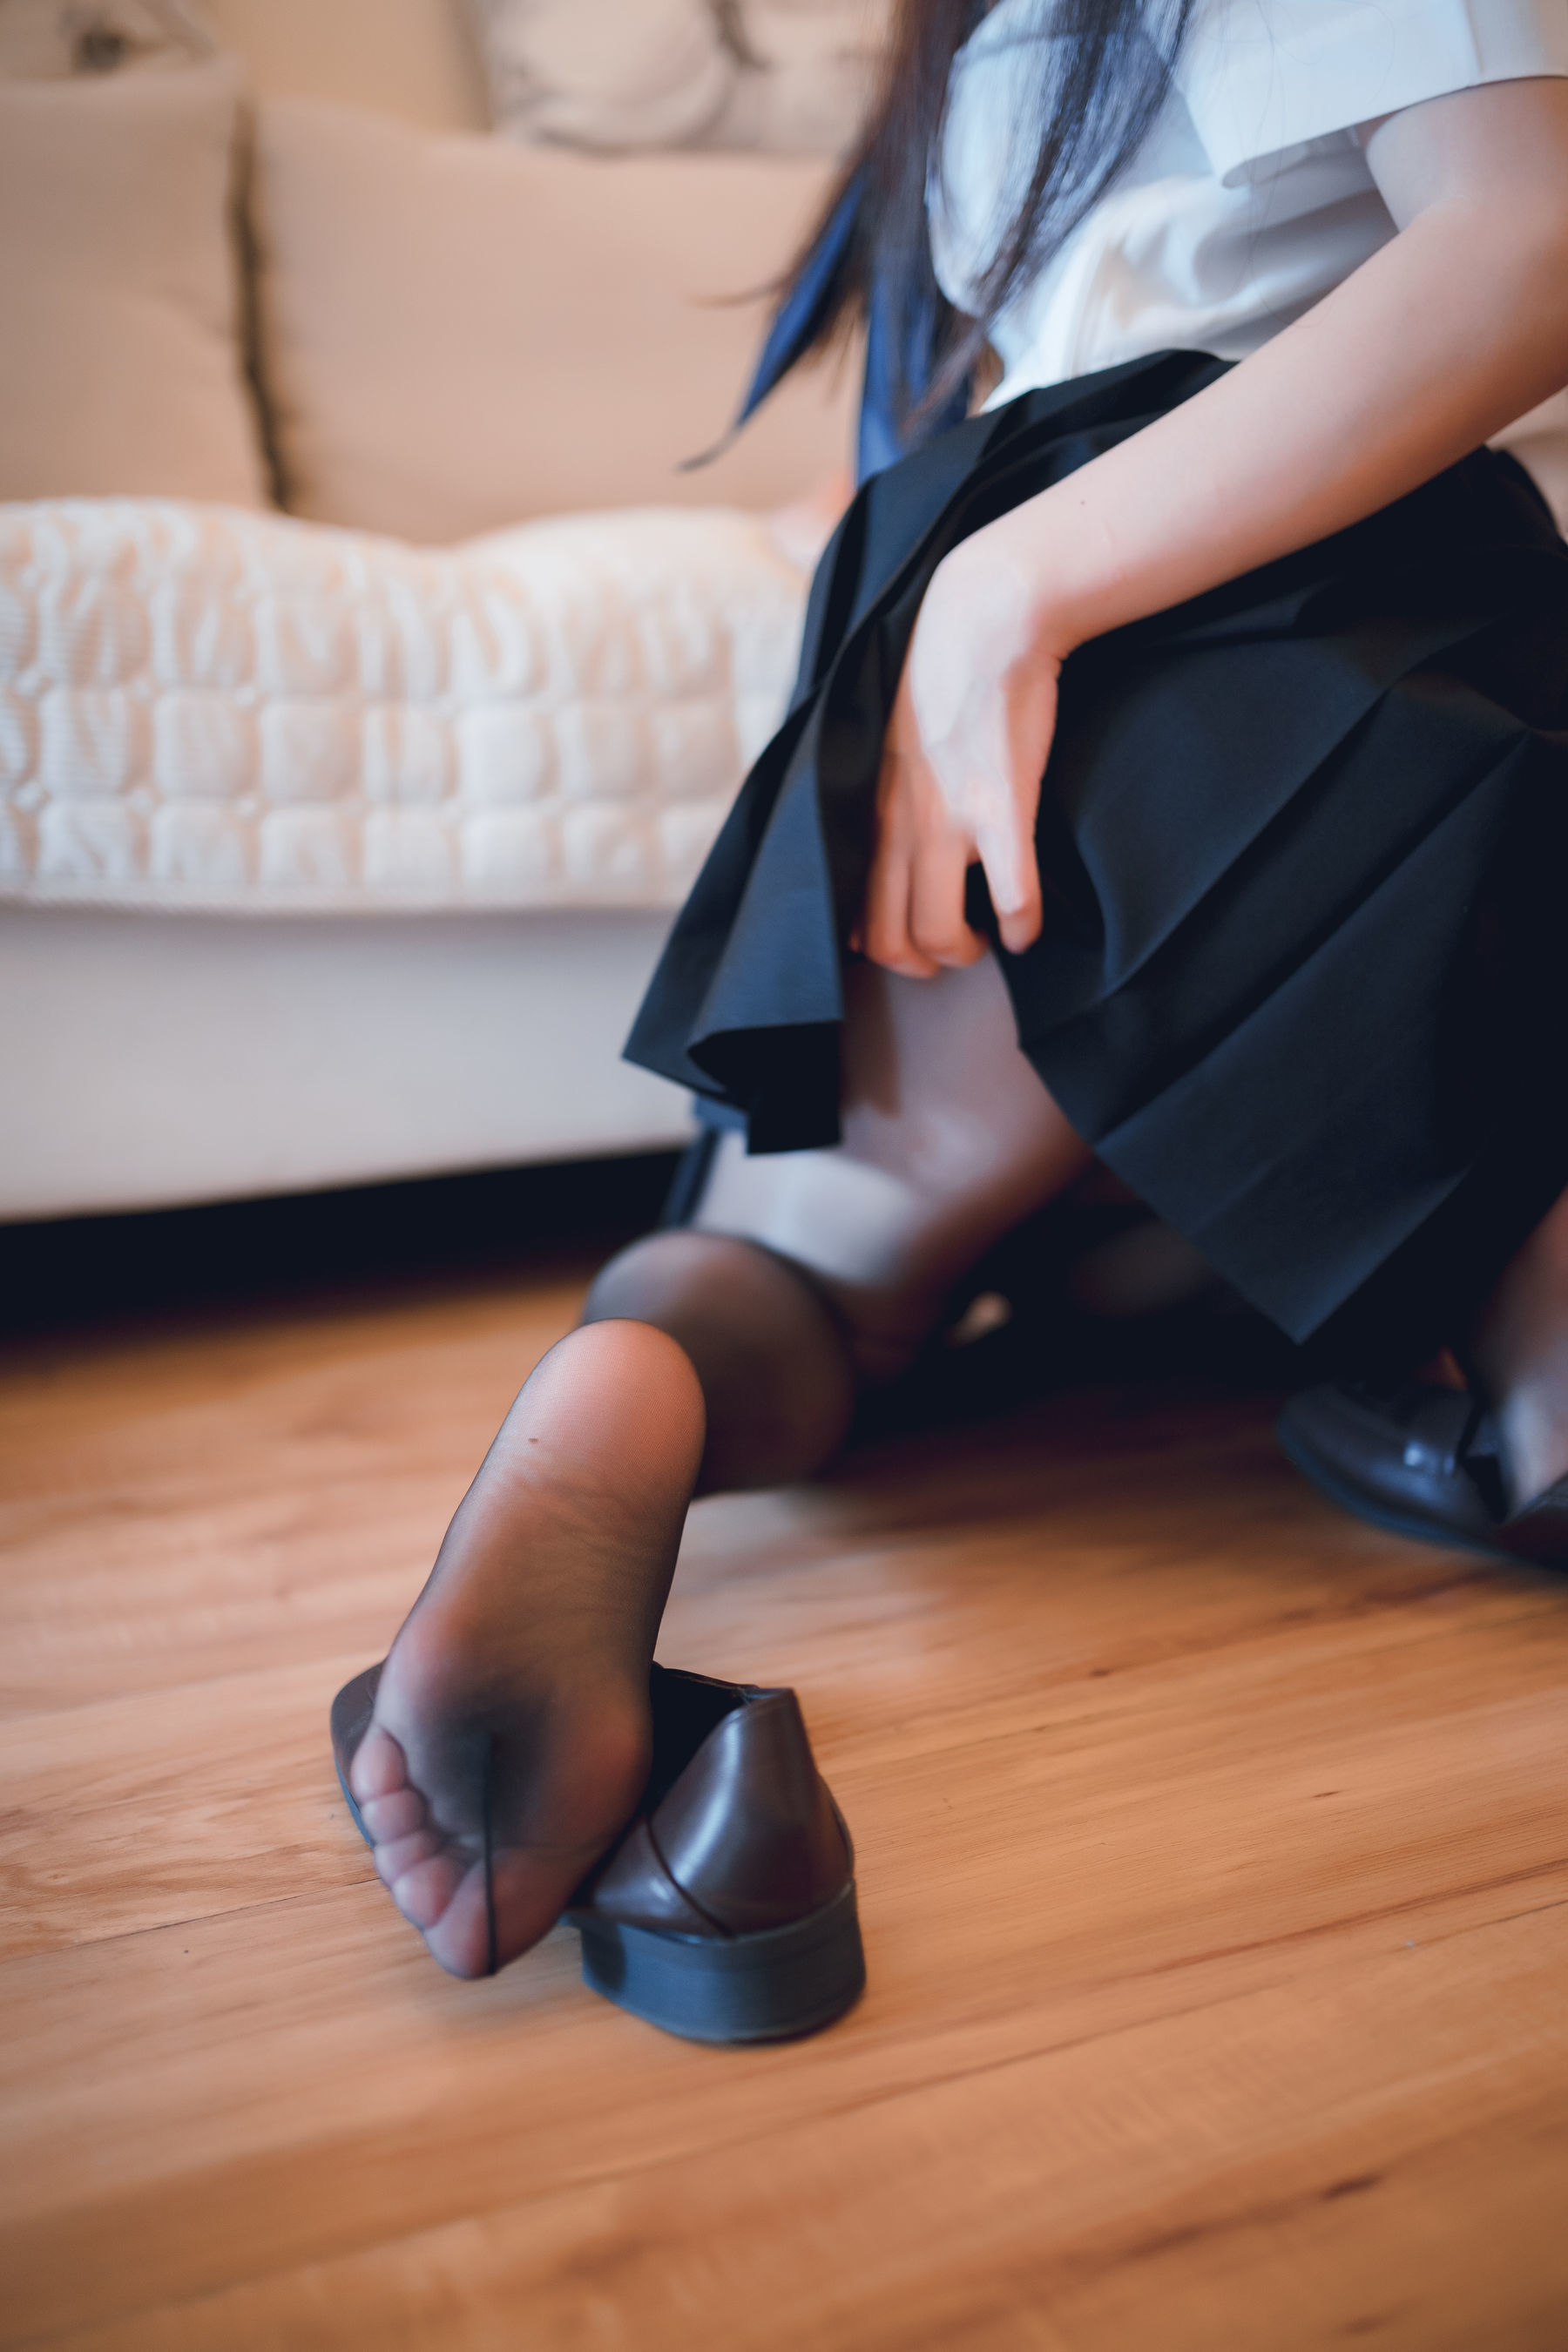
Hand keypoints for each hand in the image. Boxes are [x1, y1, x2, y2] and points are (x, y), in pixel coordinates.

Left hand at [854, 523, 1061, 976]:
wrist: (984, 620)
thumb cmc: (936, 672)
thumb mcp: (878, 736)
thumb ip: (874, 789)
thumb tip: (876, 822)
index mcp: (865, 810)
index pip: (847, 911)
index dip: (876, 944)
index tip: (904, 938)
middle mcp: (896, 825)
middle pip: (891, 940)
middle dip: (922, 963)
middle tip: (952, 949)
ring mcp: (949, 820)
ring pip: (942, 934)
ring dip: (967, 953)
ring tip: (988, 940)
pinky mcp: (1004, 809)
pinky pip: (1014, 898)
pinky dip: (1024, 928)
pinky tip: (1030, 928)